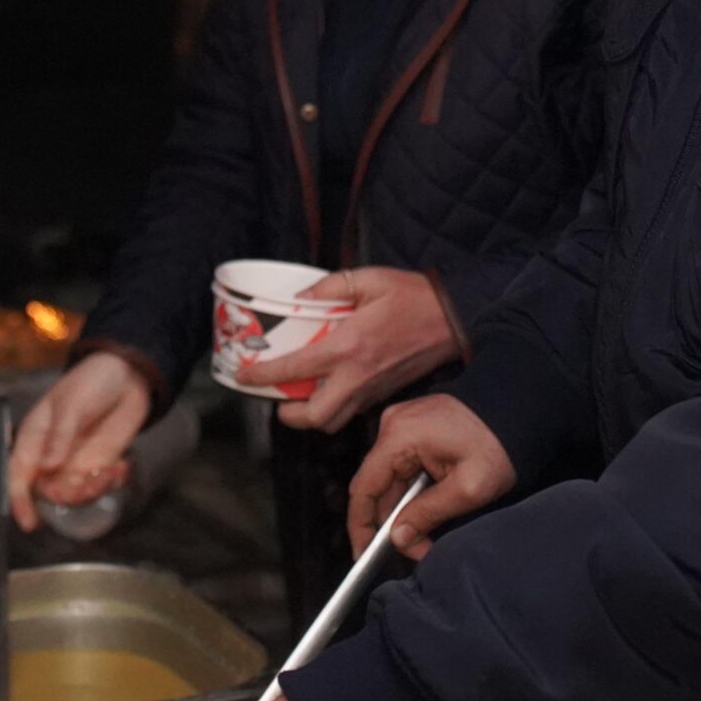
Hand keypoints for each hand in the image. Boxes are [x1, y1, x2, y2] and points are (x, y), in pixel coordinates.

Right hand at [7, 351, 149, 531]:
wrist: (128, 374)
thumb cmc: (92, 381)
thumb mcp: (74, 404)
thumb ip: (60, 436)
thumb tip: (47, 466)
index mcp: (34, 437)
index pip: (18, 474)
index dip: (19, 500)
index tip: (28, 522)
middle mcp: (50, 455)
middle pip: (48, 492)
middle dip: (71, 496)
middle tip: (95, 480)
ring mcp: (74, 462)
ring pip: (75, 495)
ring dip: (95, 490)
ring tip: (115, 469)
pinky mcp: (98, 465)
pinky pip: (98, 488)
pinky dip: (112, 484)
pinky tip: (123, 465)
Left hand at [237, 268, 460, 433]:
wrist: (456, 319)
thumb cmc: (415, 297)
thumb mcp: (370, 279)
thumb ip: (329, 285)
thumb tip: (301, 297)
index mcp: (349, 345)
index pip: (295, 368)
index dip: (263, 375)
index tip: (243, 375)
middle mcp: (357, 376)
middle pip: (314, 417)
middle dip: (288, 414)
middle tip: (278, 398)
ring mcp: (372, 390)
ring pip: (334, 421)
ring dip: (312, 415)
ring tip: (301, 396)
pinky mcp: (385, 393)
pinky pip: (352, 411)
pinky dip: (335, 407)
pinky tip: (330, 386)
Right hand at [345, 394, 514, 559]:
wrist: (520, 410)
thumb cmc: (499, 444)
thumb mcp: (468, 489)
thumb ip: (428, 515)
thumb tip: (398, 538)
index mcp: (399, 436)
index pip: (364, 488)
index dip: (360, 525)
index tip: (364, 554)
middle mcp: (393, 425)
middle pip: (377, 486)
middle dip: (392, 523)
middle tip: (414, 550)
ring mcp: (402, 424)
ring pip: (390, 478)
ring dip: (404, 509)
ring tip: (426, 536)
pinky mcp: (414, 427)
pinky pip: (402, 466)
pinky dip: (412, 491)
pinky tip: (428, 510)